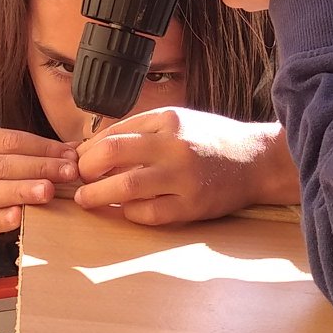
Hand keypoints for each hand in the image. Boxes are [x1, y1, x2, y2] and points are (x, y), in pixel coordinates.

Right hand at [0, 127, 77, 247]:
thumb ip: (32, 154)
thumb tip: (74, 150)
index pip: (8, 140)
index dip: (42, 147)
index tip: (70, 156)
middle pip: (0, 165)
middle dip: (38, 168)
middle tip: (67, 173)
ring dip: (21, 191)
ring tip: (47, 191)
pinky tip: (19, 217)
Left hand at [74, 109, 298, 225]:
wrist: (255, 161)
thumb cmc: (209, 141)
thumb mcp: (177, 122)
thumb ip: (139, 131)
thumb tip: (91, 148)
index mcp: (168, 119)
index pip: (113, 133)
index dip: (87, 151)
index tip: (77, 163)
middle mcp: (174, 145)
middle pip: (112, 154)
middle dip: (86, 170)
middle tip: (78, 181)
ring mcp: (184, 177)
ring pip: (126, 186)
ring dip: (98, 195)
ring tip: (86, 199)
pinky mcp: (192, 206)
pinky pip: (149, 213)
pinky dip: (129, 213)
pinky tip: (124, 210)